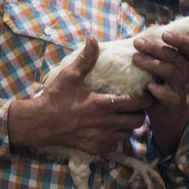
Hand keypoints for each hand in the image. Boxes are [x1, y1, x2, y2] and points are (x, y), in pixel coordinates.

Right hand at [7, 37, 149, 154]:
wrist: (40, 123)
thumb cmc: (55, 98)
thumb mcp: (70, 75)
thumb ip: (85, 58)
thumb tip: (93, 39)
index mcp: (104, 104)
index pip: (136, 103)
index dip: (146, 99)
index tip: (148, 95)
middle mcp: (106, 123)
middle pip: (137, 122)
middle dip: (140, 114)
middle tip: (135, 107)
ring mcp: (101, 138)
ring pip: (127, 135)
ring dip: (128, 126)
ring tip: (123, 118)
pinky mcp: (94, 148)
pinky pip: (114, 146)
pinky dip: (115, 139)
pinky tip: (109, 130)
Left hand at [133, 30, 188, 152]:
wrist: (169, 111)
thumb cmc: (163, 81)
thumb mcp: (164, 63)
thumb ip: (159, 48)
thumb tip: (149, 29)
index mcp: (187, 60)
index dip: (179, 39)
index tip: (164, 34)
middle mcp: (187, 72)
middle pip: (174, 57)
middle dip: (154, 48)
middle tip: (137, 43)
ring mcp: (181, 87)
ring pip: (170, 72)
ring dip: (152, 64)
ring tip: (135, 59)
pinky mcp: (173, 101)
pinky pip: (169, 95)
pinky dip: (160, 90)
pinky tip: (150, 86)